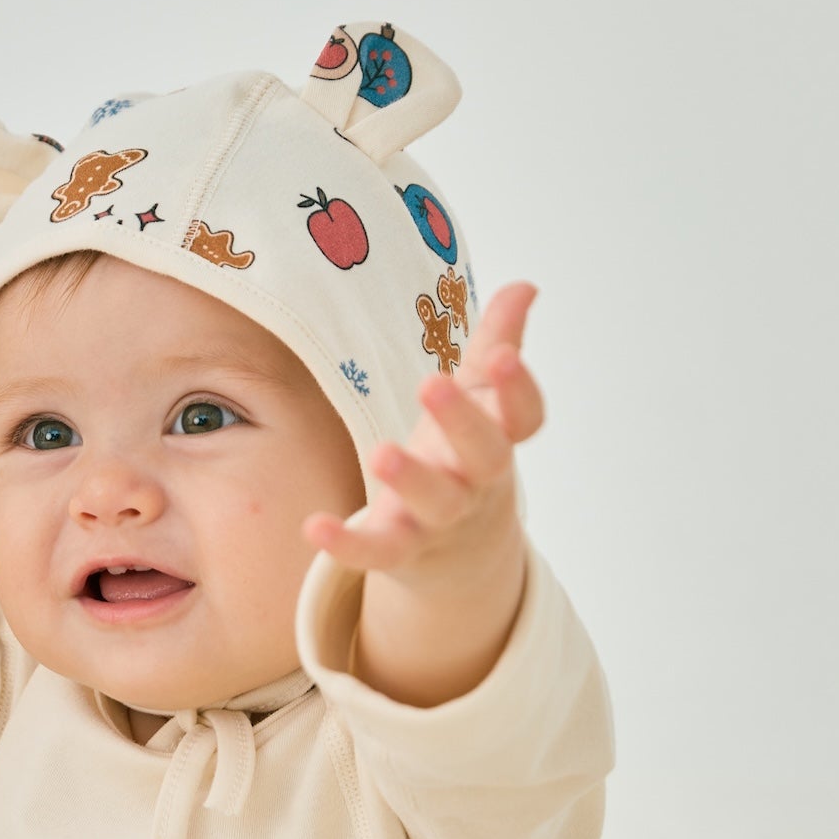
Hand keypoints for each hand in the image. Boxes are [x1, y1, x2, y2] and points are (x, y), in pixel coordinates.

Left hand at [301, 281, 541, 705]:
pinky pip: (378, 552)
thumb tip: (525, 286)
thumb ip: (498, 340)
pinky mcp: (401, 549)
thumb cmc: (464, 453)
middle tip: (433, 384)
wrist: (463, 552)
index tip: (505, 354)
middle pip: (485, 457)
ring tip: (381, 452)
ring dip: (411, 480)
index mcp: (498, 438)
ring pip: (436, 503)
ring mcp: (441, 519)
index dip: (518, 389)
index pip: (524, 417)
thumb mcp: (480, 398)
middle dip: (462, 422)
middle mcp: (476, 481)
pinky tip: (314, 526)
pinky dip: (348, 545)